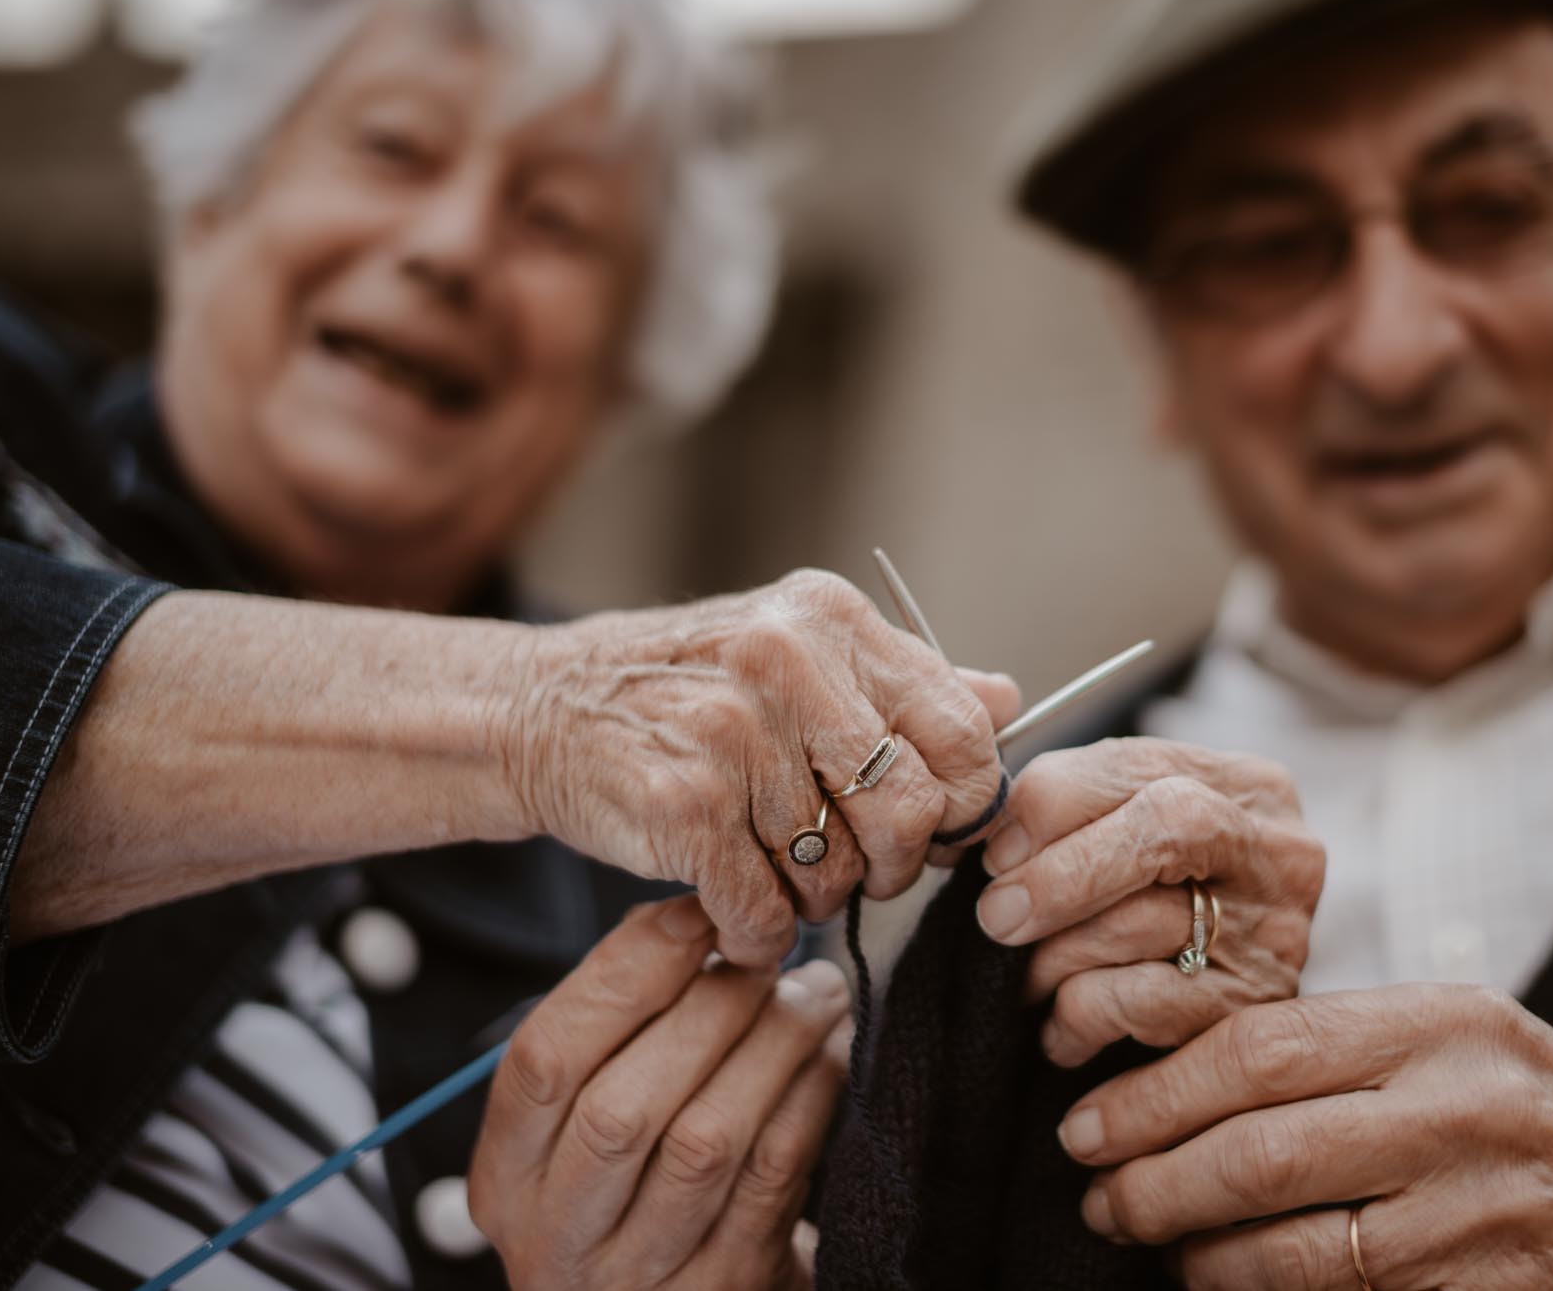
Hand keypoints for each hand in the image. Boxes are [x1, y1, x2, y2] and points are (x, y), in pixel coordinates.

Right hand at [469, 896, 851, 1290]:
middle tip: (770, 951)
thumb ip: (617, 1030)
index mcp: (509, 1178)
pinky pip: (775, 1175)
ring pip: (707, 1142)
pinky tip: (831, 1048)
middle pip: (622, 1110)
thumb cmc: (640, 1185)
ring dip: (774, 1044)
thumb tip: (686, 918)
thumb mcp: (589, 1122)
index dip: (621, 976)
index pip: (542, 1063)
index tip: (694, 915)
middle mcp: (560, 1238)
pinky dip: (811, 1095)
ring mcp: (644, 1277)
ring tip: (817, 990)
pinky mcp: (728, 1285)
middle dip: (708, 1009)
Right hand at [509, 569, 1019, 962]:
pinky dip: (756, 932)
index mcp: (832, 620)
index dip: (963, 802)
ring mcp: (733, 733)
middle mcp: (788, 663)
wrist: (543, 708)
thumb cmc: (687, 689)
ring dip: (811, 896)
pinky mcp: (683, 805)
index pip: (963, 730)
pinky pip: (765, 911)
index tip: (935, 830)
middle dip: (892, 864)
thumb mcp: (799, 653)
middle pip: (912, 813)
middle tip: (855, 866)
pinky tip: (734, 911)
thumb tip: (1010, 702)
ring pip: (838, 872)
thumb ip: (904, 682)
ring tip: (772, 869)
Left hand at [972, 737, 1323, 1066]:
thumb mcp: (1136, 838)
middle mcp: (1276, 850)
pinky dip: (1078, 1015)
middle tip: (997, 915)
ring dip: (1053, 956)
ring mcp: (1274, 931)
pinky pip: (1141, 1003)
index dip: (1048, 803)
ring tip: (1024, 979)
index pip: (1133, 763)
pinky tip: (1060, 1030)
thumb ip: (1077, 815)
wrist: (1256, 1035)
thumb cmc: (1162, 911)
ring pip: (1138, 922)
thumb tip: (989, 841)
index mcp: (1244, 785)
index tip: (995, 851)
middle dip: (1059, 872)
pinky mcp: (1254, 1011)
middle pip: (1161, 827)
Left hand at [1058, 984, 1552, 1289]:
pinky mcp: (1506, 1288)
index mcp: (1440, 1019)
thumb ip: (1337, 1047)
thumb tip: (1177, 1074)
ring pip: (1304, 1246)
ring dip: (1202, 1253)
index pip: (1259, 1049)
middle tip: (1095, 1192)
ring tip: (1147, 1242)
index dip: (1156, 1094)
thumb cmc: (1543, 1104)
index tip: (1088, 1122)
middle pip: (1265, 1149)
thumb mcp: (1456, 1036)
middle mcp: (1467, 1105)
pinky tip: (1226, 1285)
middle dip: (1154, 1178)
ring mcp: (1492, 1208)